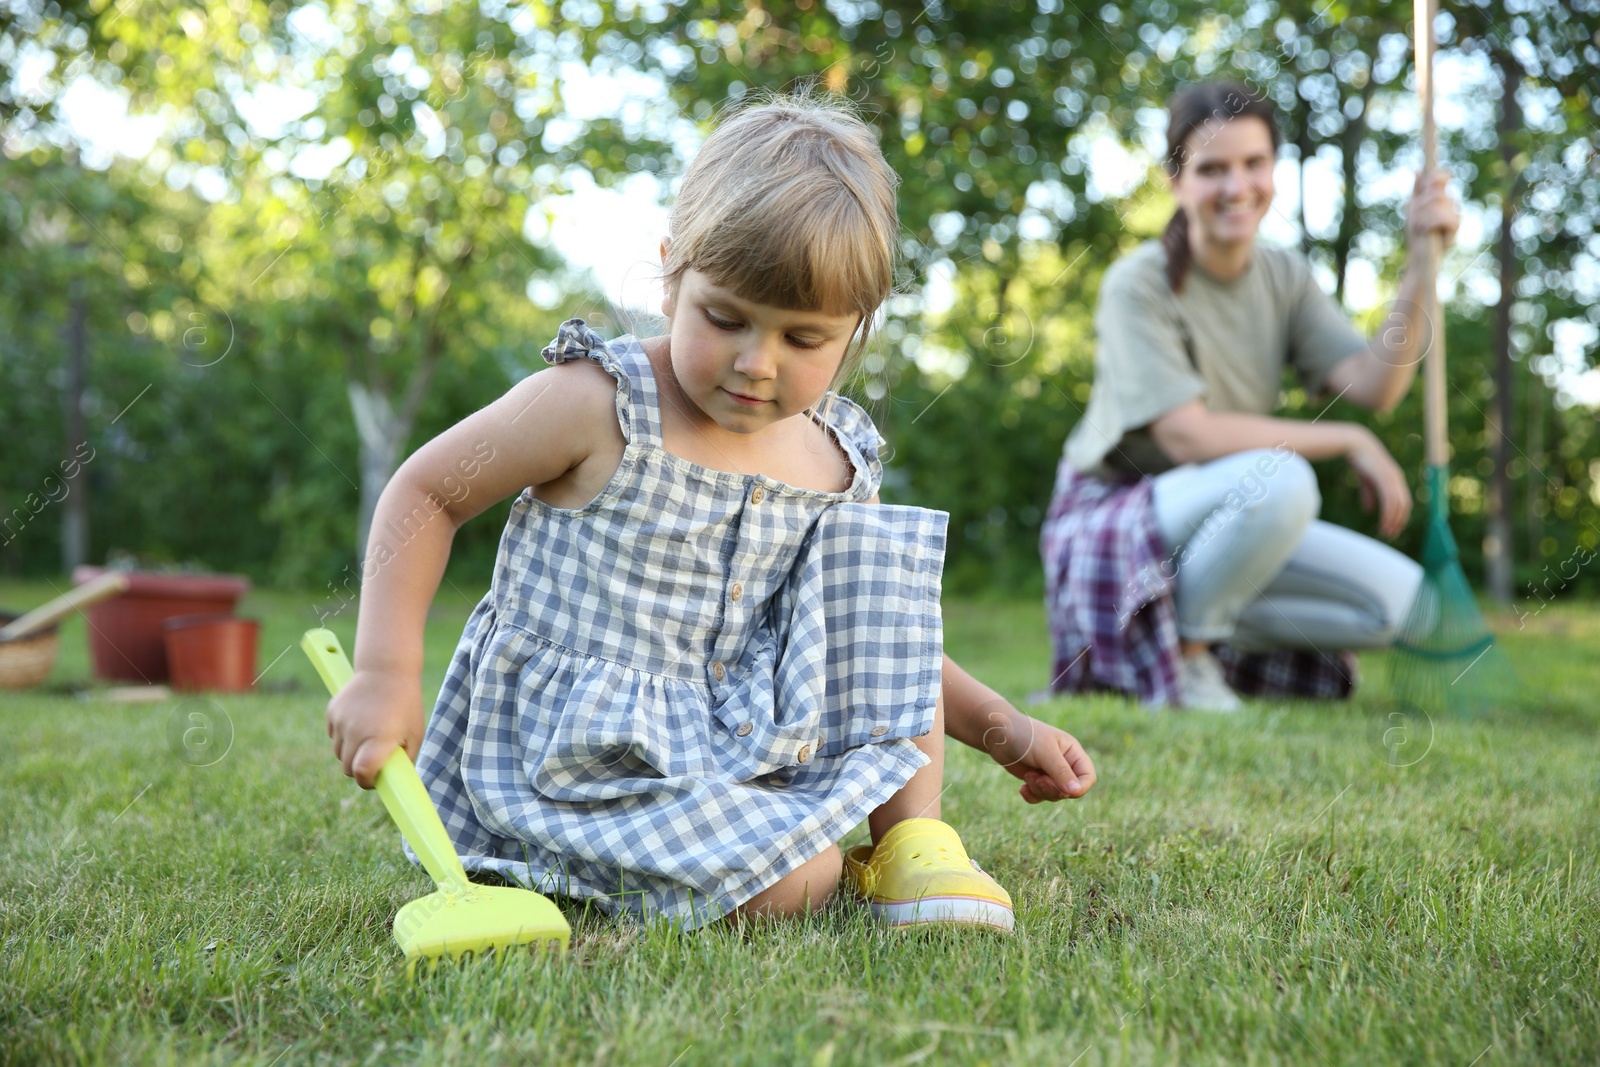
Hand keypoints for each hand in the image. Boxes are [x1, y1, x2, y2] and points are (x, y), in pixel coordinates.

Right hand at [326, 668, 424, 788]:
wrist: (386, 670)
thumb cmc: (406, 705)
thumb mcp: (414, 734)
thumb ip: (404, 760)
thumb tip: (395, 783)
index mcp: (379, 738)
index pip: (362, 773)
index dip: (367, 782)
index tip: (374, 781)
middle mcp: (356, 731)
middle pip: (348, 768)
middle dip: (360, 770)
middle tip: (374, 762)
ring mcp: (341, 721)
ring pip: (339, 754)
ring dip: (351, 754)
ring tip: (369, 739)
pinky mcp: (332, 713)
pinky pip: (334, 737)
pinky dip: (344, 738)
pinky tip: (360, 724)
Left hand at [977, 703, 1096, 803]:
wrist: (998, 733)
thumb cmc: (1025, 736)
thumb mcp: (1045, 752)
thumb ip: (1061, 772)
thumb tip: (1075, 792)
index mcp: (1073, 752)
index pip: (1088, 777)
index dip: (1080, 788)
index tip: (1065, 791)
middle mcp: (1064, 764)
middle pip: (1070, 790)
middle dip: (1053, 789)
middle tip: (1038, 779)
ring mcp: (1050, 773)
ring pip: (1054, 795)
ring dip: (1040, 790)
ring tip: (1028, 776)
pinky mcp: (1036, 779)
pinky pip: (1040, 797)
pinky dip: (1032, 795)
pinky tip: (1022, 788)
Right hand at [1346, 427, 1411, 538]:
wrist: (1356, 444)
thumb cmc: (1360, 460)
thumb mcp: (1365, 480)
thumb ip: (1369, 494)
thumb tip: (1369, 510)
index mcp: (1395, 479)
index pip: (1403, 502)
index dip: (1399, 516)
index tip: (1392, 528)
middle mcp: (1397, 480)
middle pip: (1404, 506)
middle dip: (1399, 521)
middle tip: (1391, 534)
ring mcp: (1393, 479)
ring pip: (1398, 505)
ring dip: (1393, 521)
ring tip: (1386, 532)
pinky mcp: (1385, 479)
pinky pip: (1389, 501)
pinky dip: (1388, 514)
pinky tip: (1383, 522)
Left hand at [1406, 169, 1459, 247]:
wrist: (1419, 254)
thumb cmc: (1416, 232)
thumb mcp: (1413, 209)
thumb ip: (1417, 190)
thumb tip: (1418, 169)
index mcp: (1439, 196)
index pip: (1442, 177)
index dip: (1436, 176)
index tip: (1426, 183)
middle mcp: (1449, 202)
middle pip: (1436, 191)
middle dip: (1421, 205)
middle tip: (1414, 219)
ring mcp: (1454, 213)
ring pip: (1438, 203)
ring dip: (1423, 216)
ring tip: (1419, 227)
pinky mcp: (1456, 225)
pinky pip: (1443, 216)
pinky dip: (1430, 224)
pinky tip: (1425, 231)